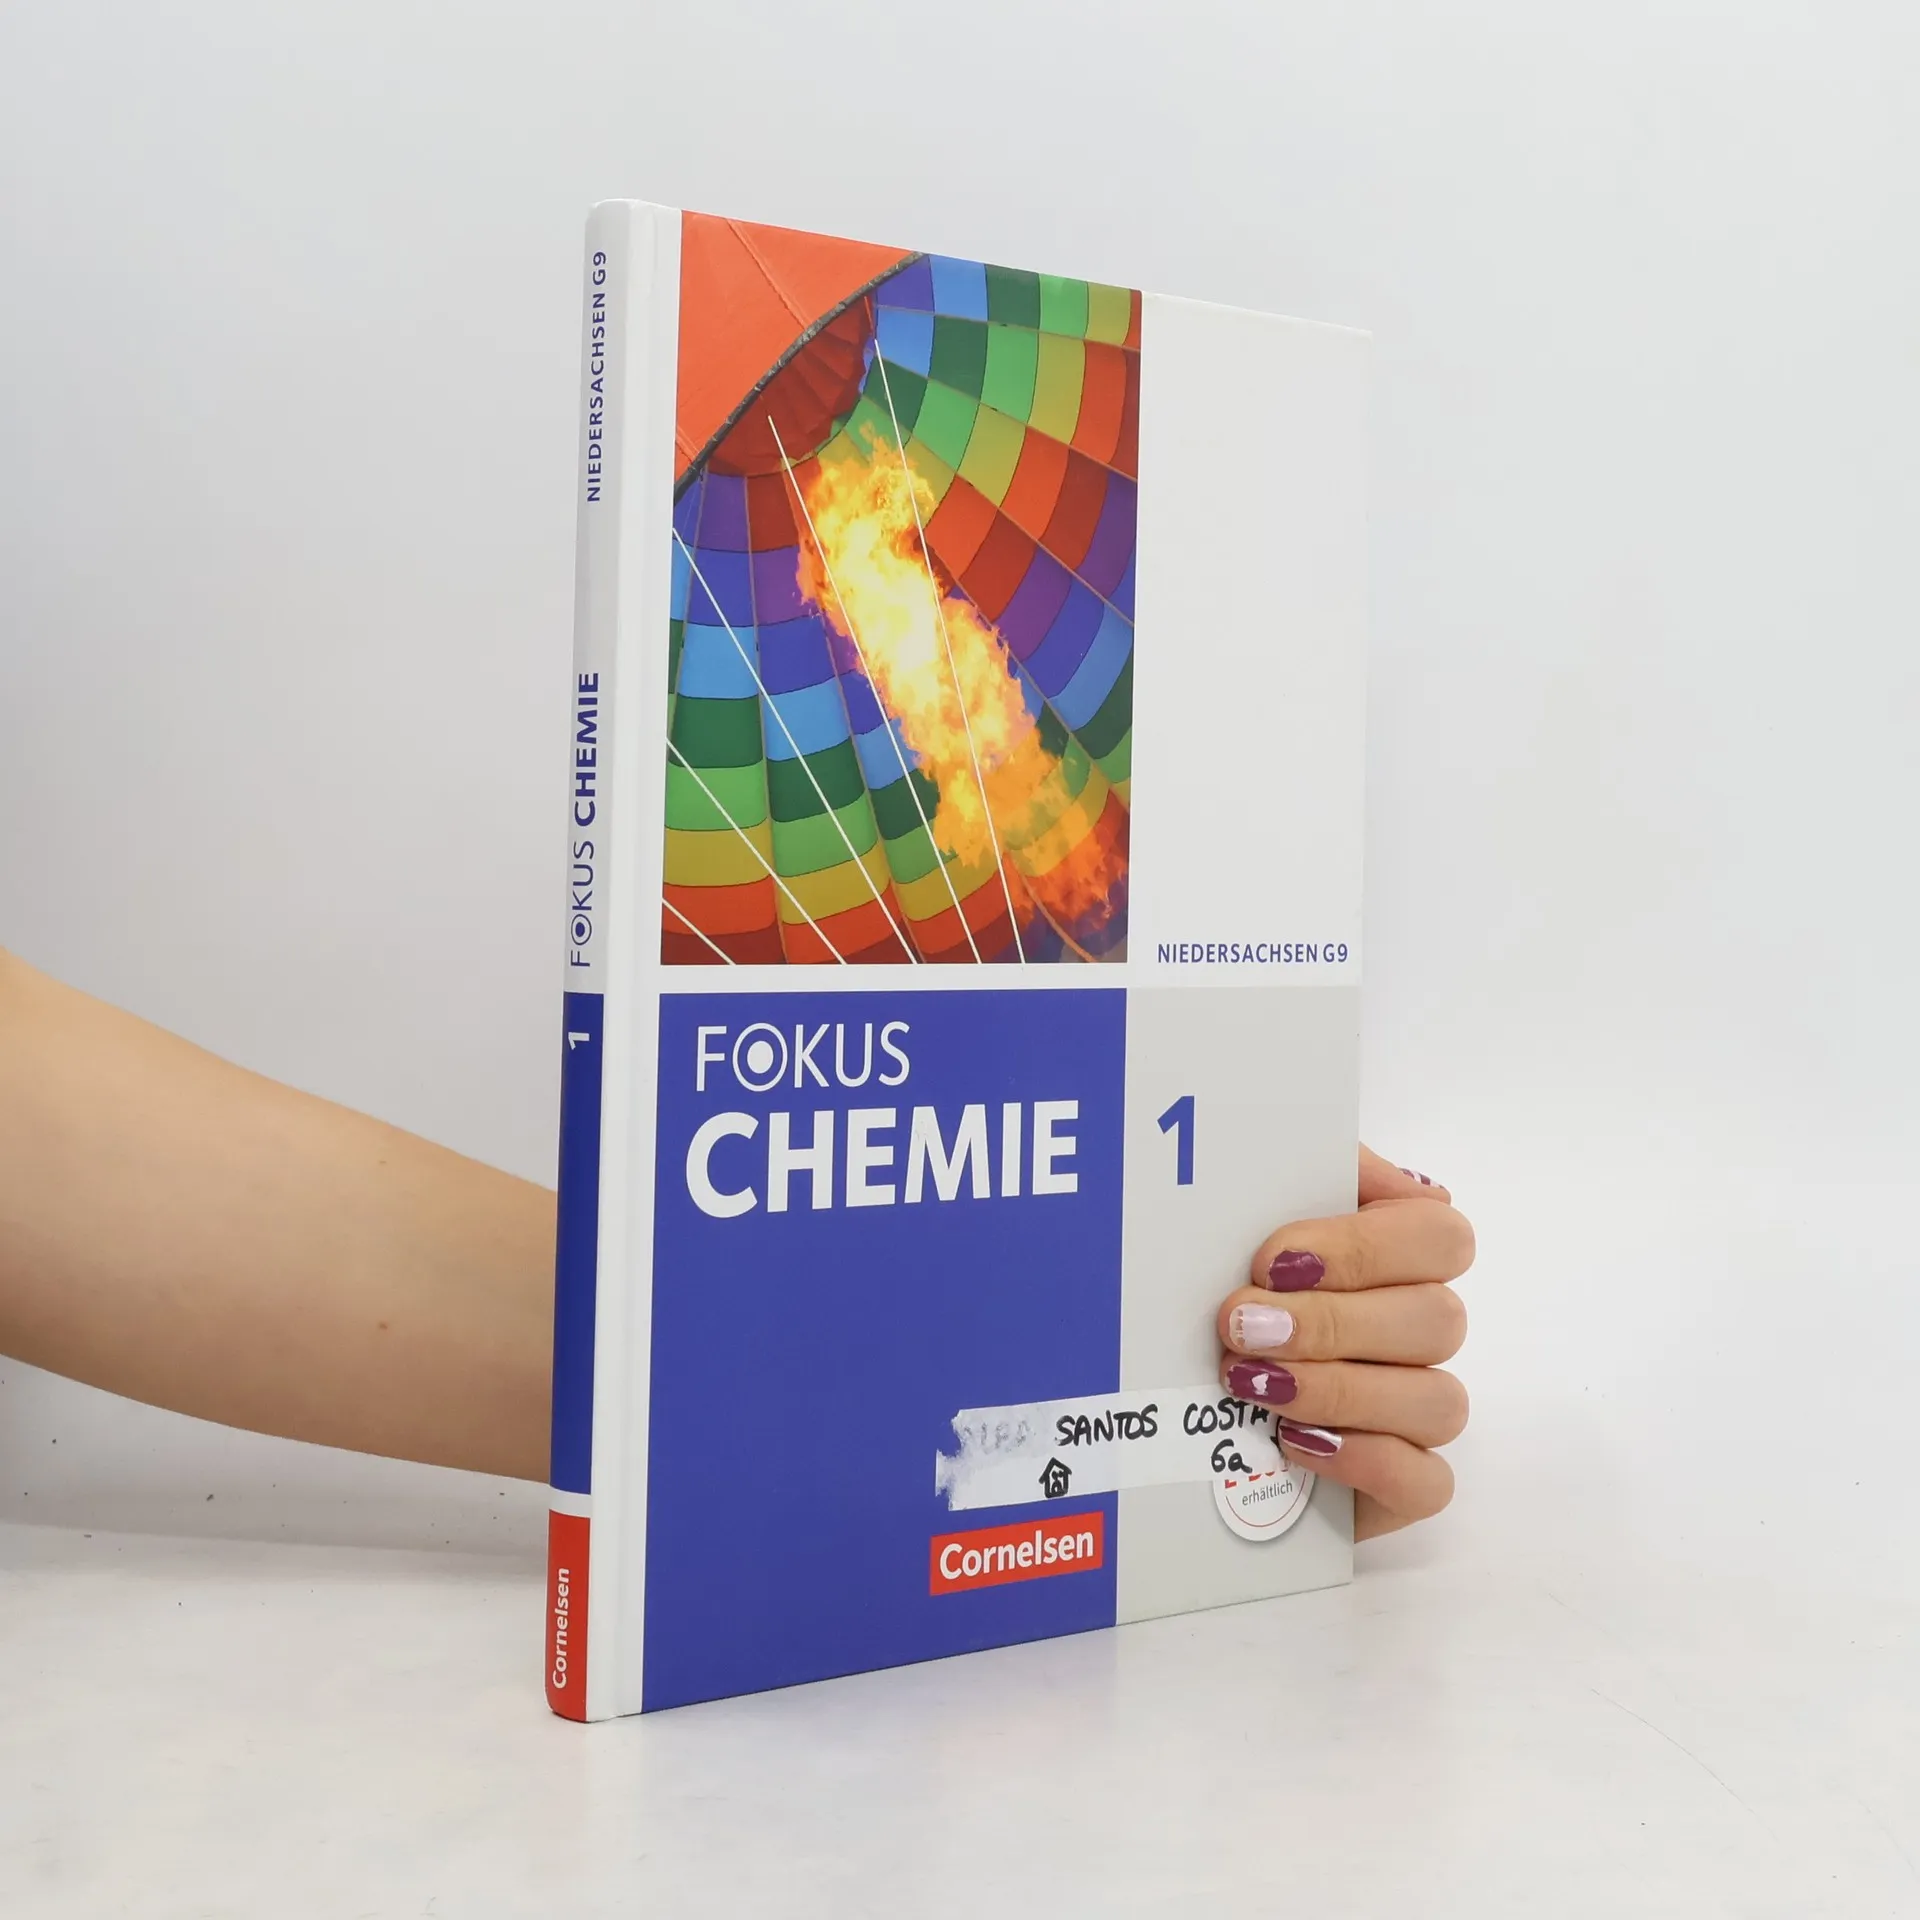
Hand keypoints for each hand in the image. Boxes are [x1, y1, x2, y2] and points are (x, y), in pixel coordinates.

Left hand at [1216, 1145, 1471, 1540]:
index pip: (1441, 1236)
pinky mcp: (1405, 1485)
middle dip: (1332, 1323)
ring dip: (1340, 1389)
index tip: (1273, 1261)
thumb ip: (1309, 1169)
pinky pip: (1427, 1482)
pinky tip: (1296, 1443)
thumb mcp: (1251, 1214)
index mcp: (1399, 1256)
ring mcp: (1418, 1412)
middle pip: (1438, 1320)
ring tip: (1253, 1383)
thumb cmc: (1228, 1286)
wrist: (1169, 1393)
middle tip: (1241, 1326)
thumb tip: (1394, 1178)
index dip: (1363, 1248)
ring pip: (1438, 1401)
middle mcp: (1420, 1330)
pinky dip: (1365, 1461)